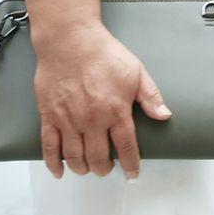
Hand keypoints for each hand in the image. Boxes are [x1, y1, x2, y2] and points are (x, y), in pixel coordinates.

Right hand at [31, 24, 169, 179]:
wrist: (70, 40)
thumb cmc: (104, 53)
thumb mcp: (136, 72)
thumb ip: (150, 96)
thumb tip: (165, 116)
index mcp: (116, 110)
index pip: (127, 147)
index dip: (131, 165)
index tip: (132, 174)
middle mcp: (92, 120)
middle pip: (98, 158)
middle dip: (104, 169)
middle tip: (107, 168)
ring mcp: (68, 120)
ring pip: (75, 157)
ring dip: (82, 168)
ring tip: (88, 167)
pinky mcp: (49, 116)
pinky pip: (49, 147)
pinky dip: (53, 163)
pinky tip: (60, 171)